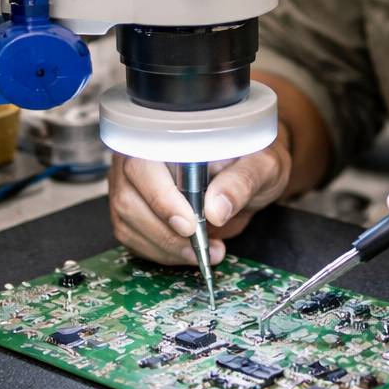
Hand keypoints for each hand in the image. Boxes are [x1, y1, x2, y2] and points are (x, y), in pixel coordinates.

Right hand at [108, 121, 293, 264]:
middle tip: (199, 247)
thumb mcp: (261, 165)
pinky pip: (133, 238)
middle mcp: (141, 158)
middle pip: (128, 200)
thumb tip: (216, 209)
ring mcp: (133, 185)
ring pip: (127, 224)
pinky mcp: (135, 210)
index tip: (189, 225)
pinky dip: (159, 252)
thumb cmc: (252, 159)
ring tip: (202, 252)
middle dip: (164, 233)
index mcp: (167, 136)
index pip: (143, 166)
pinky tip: (187, 252)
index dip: (160, 198)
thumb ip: (241, 181)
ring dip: (163, 247)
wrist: (250, 174)